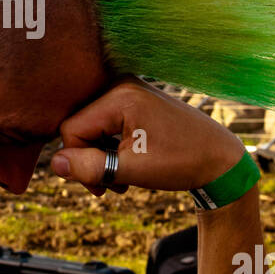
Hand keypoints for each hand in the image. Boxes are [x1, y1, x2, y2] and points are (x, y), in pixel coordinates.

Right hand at [51, 78, 244, 197]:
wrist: (220, 159)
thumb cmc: (182, 162)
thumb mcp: (132, 169)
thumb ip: (90, 167)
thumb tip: (53, 163)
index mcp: (120, 96)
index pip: (71, 130)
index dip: (79, 162)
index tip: (100, 187)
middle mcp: (121, 85)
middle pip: (79, 127)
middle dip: (91, 162)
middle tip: (109, 188)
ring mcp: (128, 91)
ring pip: (91, 129)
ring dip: (101, 159)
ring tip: (122, 181)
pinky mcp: (134, 101)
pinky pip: (106, 125)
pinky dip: (111, 149)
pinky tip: (127, 166)